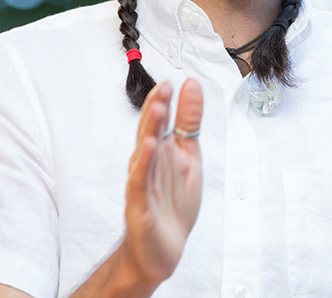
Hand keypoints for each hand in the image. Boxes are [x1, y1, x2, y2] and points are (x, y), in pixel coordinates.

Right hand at [123, 78, 203, 285]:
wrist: (163, 250)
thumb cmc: (173, 203)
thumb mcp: (189, 157)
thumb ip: (189, 122)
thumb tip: (191, 86)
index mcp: (160, 151)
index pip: (159, 121)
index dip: (164, 101)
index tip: (173, 81)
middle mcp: (147, 164)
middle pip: (149, 131)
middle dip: (156, 109)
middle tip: (164, 87)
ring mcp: (142, 184)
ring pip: (144, 153)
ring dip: (149, 130)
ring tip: (158, 108)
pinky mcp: (140, 206)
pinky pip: (140, 181)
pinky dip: (144, 164)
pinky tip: (149, 147)